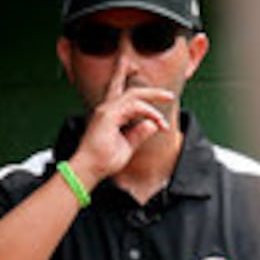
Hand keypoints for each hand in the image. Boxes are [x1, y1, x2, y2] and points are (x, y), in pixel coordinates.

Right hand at [69, 54, 172, 181]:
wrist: (90, 170)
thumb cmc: (103, 160)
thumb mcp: (128, 145)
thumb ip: (139, 134)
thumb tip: (153, 124)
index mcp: (111, 114)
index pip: (124, 94)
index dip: (141, 92)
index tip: (162, 99)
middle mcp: (108, 109)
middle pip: (128, 89)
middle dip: (150, 89)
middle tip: (169, 95)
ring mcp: (107, 110)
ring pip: (134, 94)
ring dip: (154, 97)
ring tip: (168, 103)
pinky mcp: (108, 116)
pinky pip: (134, 106)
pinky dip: (149, 111)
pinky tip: (158, 120)